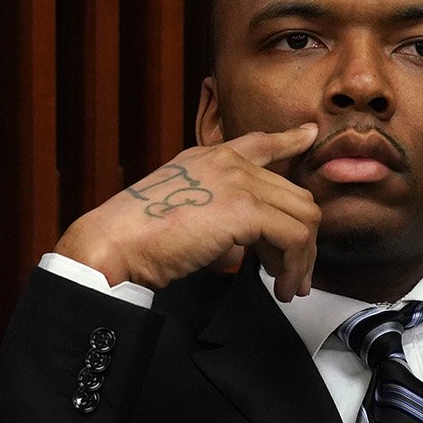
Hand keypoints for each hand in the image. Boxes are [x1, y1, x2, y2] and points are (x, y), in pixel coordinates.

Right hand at [55, 124, 322, 301]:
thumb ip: (221, 217)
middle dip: (303, 239)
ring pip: (302, 216)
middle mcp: (228, 163)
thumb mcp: (185, 212)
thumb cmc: (137, 238)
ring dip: (302, 257)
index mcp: (210, 158)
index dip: (290, 140)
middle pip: (294, 196)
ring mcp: (238, 182)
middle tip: (294, 274)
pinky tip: (280, 286)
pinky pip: (293, 237)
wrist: (112, 245)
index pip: (260, 143)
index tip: (309, 136)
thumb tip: (247, 247)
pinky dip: (293, 266)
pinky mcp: (243, 210)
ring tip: (288, 286)